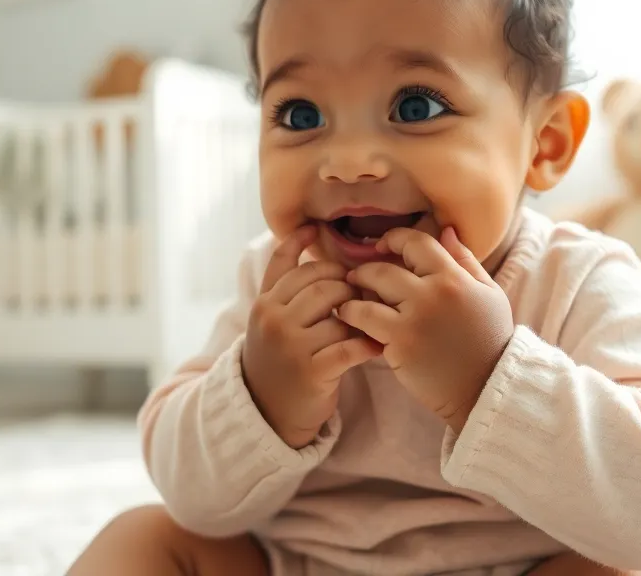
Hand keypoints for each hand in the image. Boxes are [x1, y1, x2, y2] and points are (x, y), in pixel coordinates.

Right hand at [241, 226, 383, 448]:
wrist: (267, 412)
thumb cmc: (278, 356)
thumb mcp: (270, 315)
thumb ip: (284, 276)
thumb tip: (306, 229)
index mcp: (265, 302)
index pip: (297, 266)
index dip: (324, 262)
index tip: (343, 265)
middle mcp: (273, 319)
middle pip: (322, 285)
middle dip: (348, 288)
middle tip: (361, 299)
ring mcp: (291, 345)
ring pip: (338, 313)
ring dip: (359, 317)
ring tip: (369, 322)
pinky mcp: (312, 371)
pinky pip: (349, 346)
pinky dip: (367, 345)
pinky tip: (376, 347)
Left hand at [340, 227, 513, 432]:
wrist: (486, 387)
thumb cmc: (489, 341)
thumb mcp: (489, 294)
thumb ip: (465, 260)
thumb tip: (446, 231)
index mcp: (455, 277)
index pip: (416, 241)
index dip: (394, 240)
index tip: (383, 248)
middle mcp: (434, 292)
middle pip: (385, 266)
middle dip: (366, 270)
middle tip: (355, 277)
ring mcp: (415, 317)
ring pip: (370, 288)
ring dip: (353, 291)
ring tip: (348, 298)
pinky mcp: (400, 342)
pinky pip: (364, 318)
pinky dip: (352, 315)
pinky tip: (350, 319)